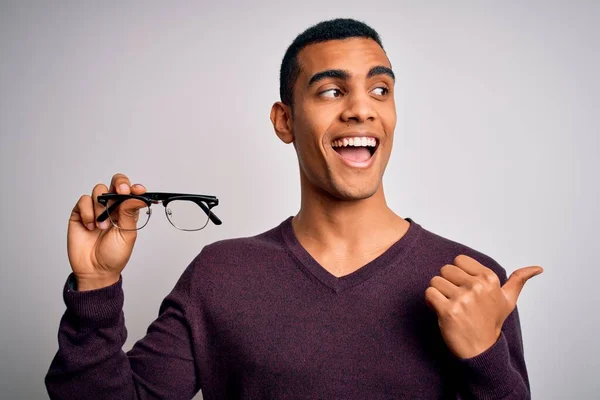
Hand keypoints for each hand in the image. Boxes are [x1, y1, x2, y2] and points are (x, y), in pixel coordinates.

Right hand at [67, 173, 146, 290]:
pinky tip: (90, 226)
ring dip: (101, 206)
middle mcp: (112, 207)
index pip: (131, 192)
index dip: (134, 188)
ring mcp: (95, 209)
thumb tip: (138, 196)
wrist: (95, 270)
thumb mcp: (127, 234)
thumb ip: (130, 213)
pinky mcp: (80, 213)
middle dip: (119, 183)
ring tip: (102, 226)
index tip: (138, 190)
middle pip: (115, 184)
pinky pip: (84, 200)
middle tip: (121, 192)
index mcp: (126, 211)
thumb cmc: (114, 255)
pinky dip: (88, 211)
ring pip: (99, 190)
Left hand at [425, 255, 542, 358]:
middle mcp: (477, 286)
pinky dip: (431, 302)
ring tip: (451, 307)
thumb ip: (519, 280)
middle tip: (458, 301)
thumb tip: (538, 268)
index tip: (466, 289)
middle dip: (447, 284)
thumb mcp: (508, 300)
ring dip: (438, 294)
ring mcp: (463, 298)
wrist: (481, 350)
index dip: (458, 275)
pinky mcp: (449, 311)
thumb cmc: (491, 323)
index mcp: (490, 278)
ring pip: (435, 281)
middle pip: (445, 269)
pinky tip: (442, 312)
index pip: (459, 260)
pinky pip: (429, 293)